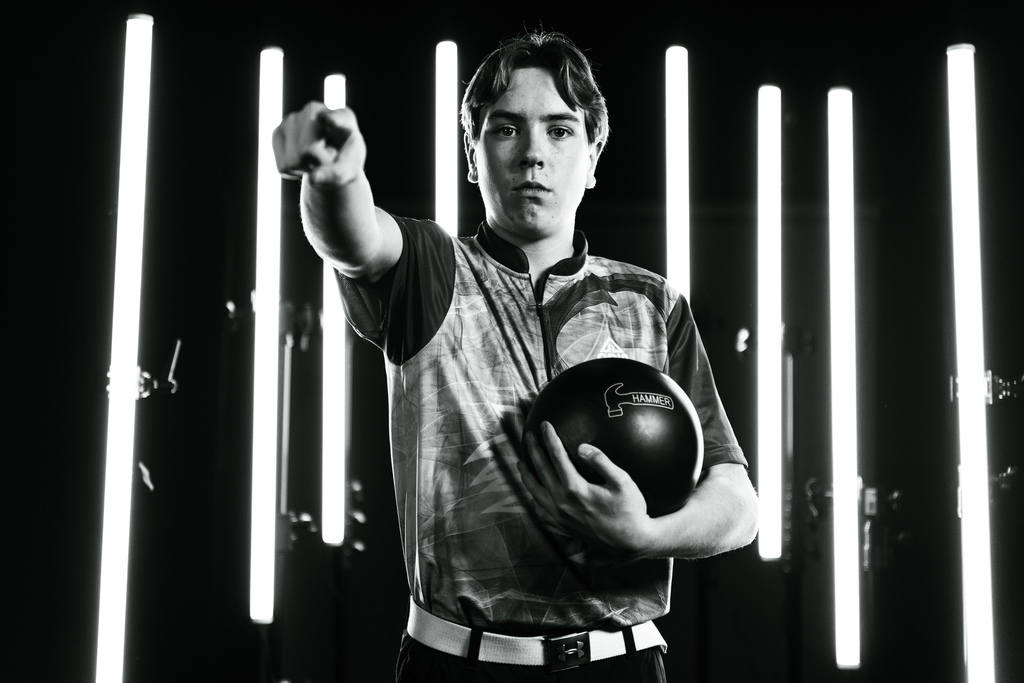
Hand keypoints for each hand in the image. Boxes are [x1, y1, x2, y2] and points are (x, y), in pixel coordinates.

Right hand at [272, 101, 366, 185]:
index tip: (327, 119)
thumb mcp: (348, 170)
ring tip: (315, 158)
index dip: (332, 119)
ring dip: (305, 167)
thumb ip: (336, 175)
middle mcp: (315, 110)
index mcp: (344, 117)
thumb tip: (313, 179)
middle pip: (309, 150)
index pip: (336, 118)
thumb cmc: (344, 162)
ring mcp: (293, 119)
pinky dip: (294, 170)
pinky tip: (303, 159)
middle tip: (327, 159)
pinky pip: (284, 166)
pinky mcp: (277, 132)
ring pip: (293, 160)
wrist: (329, 158)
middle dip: (318, 164)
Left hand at [519, 421, 653, 558]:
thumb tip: (581, 447)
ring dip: (526, 475)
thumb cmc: (630, 510)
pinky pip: (540, 512)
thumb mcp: (622, 481)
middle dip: (533, 450)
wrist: (631, 542)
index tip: (544, 424)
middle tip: (528, 436)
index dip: (550, 438)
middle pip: (541, 471)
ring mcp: (560, 517)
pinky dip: (532, 500)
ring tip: (521, 462)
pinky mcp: (562, 528)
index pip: (556, 457)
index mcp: (576, 489)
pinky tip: (532, 494)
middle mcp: (562, 503)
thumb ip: (601, 461)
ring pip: (534, 492)